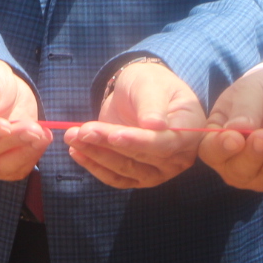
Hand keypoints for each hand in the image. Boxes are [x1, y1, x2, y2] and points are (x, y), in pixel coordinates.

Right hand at [0, 58, 47, 181]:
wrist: (3, 88)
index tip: (3, 124)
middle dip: (10, 140)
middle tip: (32, 127)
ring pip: (1, 166)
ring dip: (23, 151)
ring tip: (40, 132)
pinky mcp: (1, 166)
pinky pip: (16, 169)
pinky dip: (31, 156)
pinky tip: (43, 138)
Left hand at [64, 58, 205, 188]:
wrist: (140, 93)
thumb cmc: (150, 84)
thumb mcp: (150, 84)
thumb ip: (152, 104)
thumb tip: (155, 126)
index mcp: (190, 130)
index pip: (165, 142)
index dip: (140, 141)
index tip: (114, 134)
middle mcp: (179, 156)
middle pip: (142, 157)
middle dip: (109, 144)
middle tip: (82, 130)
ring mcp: (160, 170)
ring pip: (127, 170)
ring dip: (97, 155)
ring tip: (72, 136)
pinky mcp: (139, 176)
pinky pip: (117, 178)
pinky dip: (95, 167)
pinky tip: (77, 152)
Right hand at [198, 66, 262, 191]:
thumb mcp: (250, 91)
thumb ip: (243, 110)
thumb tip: (235, 129)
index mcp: (217, 139)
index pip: (212, 152)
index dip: (222, 149)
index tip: (235, 139)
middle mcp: (235, 162)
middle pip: (238, 172)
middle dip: (254, 156)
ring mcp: (262, 173)